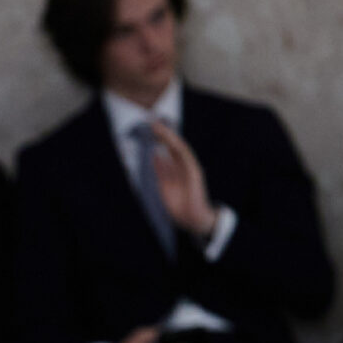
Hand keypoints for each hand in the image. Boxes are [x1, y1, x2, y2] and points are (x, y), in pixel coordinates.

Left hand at [149, 123, 217, 240]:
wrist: (193, 219)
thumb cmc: (179, 206)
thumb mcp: (164, 186)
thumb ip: (161, 171)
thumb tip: (154, 154)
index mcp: (175, 169)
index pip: (166, 150)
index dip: (158, 140)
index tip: (149, 130)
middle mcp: (182, 166)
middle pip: (171, 146)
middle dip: (162, 134)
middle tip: (151, 122)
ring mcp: (190, 167)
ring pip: (178, 147)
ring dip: (168, 137)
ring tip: (158, 127)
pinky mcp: (194, 171)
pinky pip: (185, 156)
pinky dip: (177, 147)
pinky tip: (169, 138)